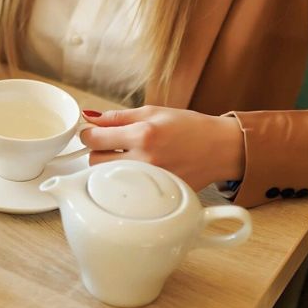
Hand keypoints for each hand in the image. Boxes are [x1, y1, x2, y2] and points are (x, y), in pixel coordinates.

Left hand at [79, 105, 244, 190]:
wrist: (219, 148)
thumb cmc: (189, 127)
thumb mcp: (153, 112)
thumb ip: (117, 117)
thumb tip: (89, 117)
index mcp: (143, 135)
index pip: (94, 138)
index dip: (87, 133)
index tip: (92, 132)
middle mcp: (145, 160)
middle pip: (95, 161)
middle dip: (98, 151)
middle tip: (111, 145)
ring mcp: (151, 181)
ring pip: (108, 178)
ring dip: (109, 167)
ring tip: (126, 158)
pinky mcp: (158, 195)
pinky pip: (128, 190)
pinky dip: (127, 181)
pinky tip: (140, 171)